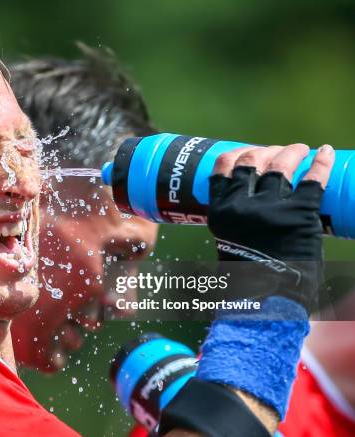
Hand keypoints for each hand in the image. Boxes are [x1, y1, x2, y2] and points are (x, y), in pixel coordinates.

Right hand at [207, 143, 334, 312]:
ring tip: (301, 149)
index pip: (223, 168)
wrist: (267, 302)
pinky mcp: (299, 214)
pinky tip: (326, 152)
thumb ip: (234, 222)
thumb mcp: (228, 243)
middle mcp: (242, 205)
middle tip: (277, 153)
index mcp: (221, 211)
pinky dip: (321, 163)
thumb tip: (244, 205)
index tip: (247, 153)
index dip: (236, 154)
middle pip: (251, 160)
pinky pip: (312, 180)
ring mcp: (271, 208)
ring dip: (291, 152)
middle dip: (265, 151)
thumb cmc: (246, 278)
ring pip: (280, 165)